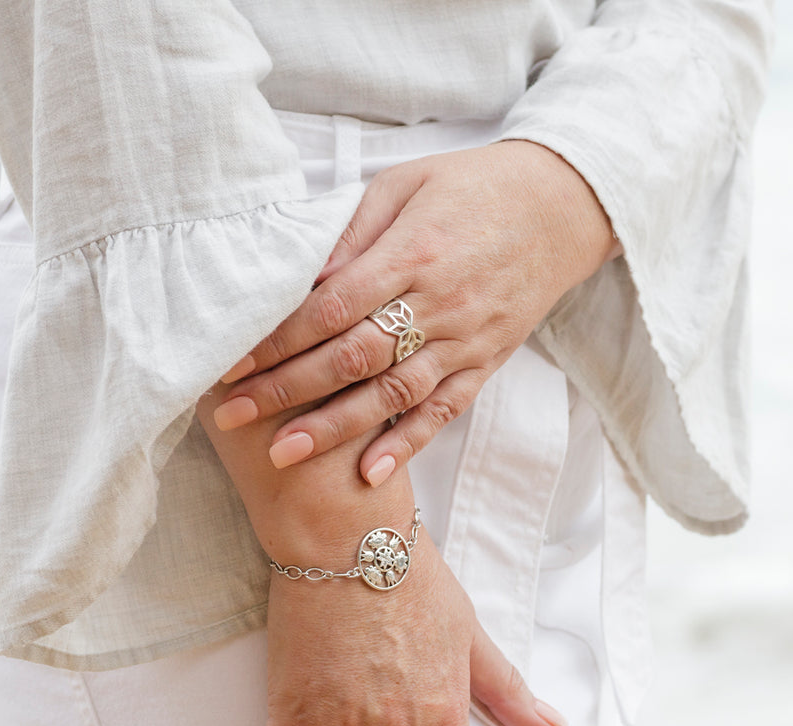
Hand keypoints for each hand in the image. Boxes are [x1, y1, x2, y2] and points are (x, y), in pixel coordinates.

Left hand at [209, 138, 618, 484]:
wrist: (561, 206)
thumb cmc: (471, 186)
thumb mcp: (405, 184)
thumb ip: (353, 231)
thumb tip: (302, 276)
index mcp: (413, 253)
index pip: (331, 307)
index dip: (278, 339)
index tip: (231, 362)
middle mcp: (440, 303)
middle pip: (352, 357)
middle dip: (287, 390)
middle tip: (232, 416)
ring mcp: (466, 339)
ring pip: (392, 394)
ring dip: (335, 428)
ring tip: (282, 454)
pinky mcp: (486, 362)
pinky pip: (443, 410)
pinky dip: (407, 443)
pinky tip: (369, 473)